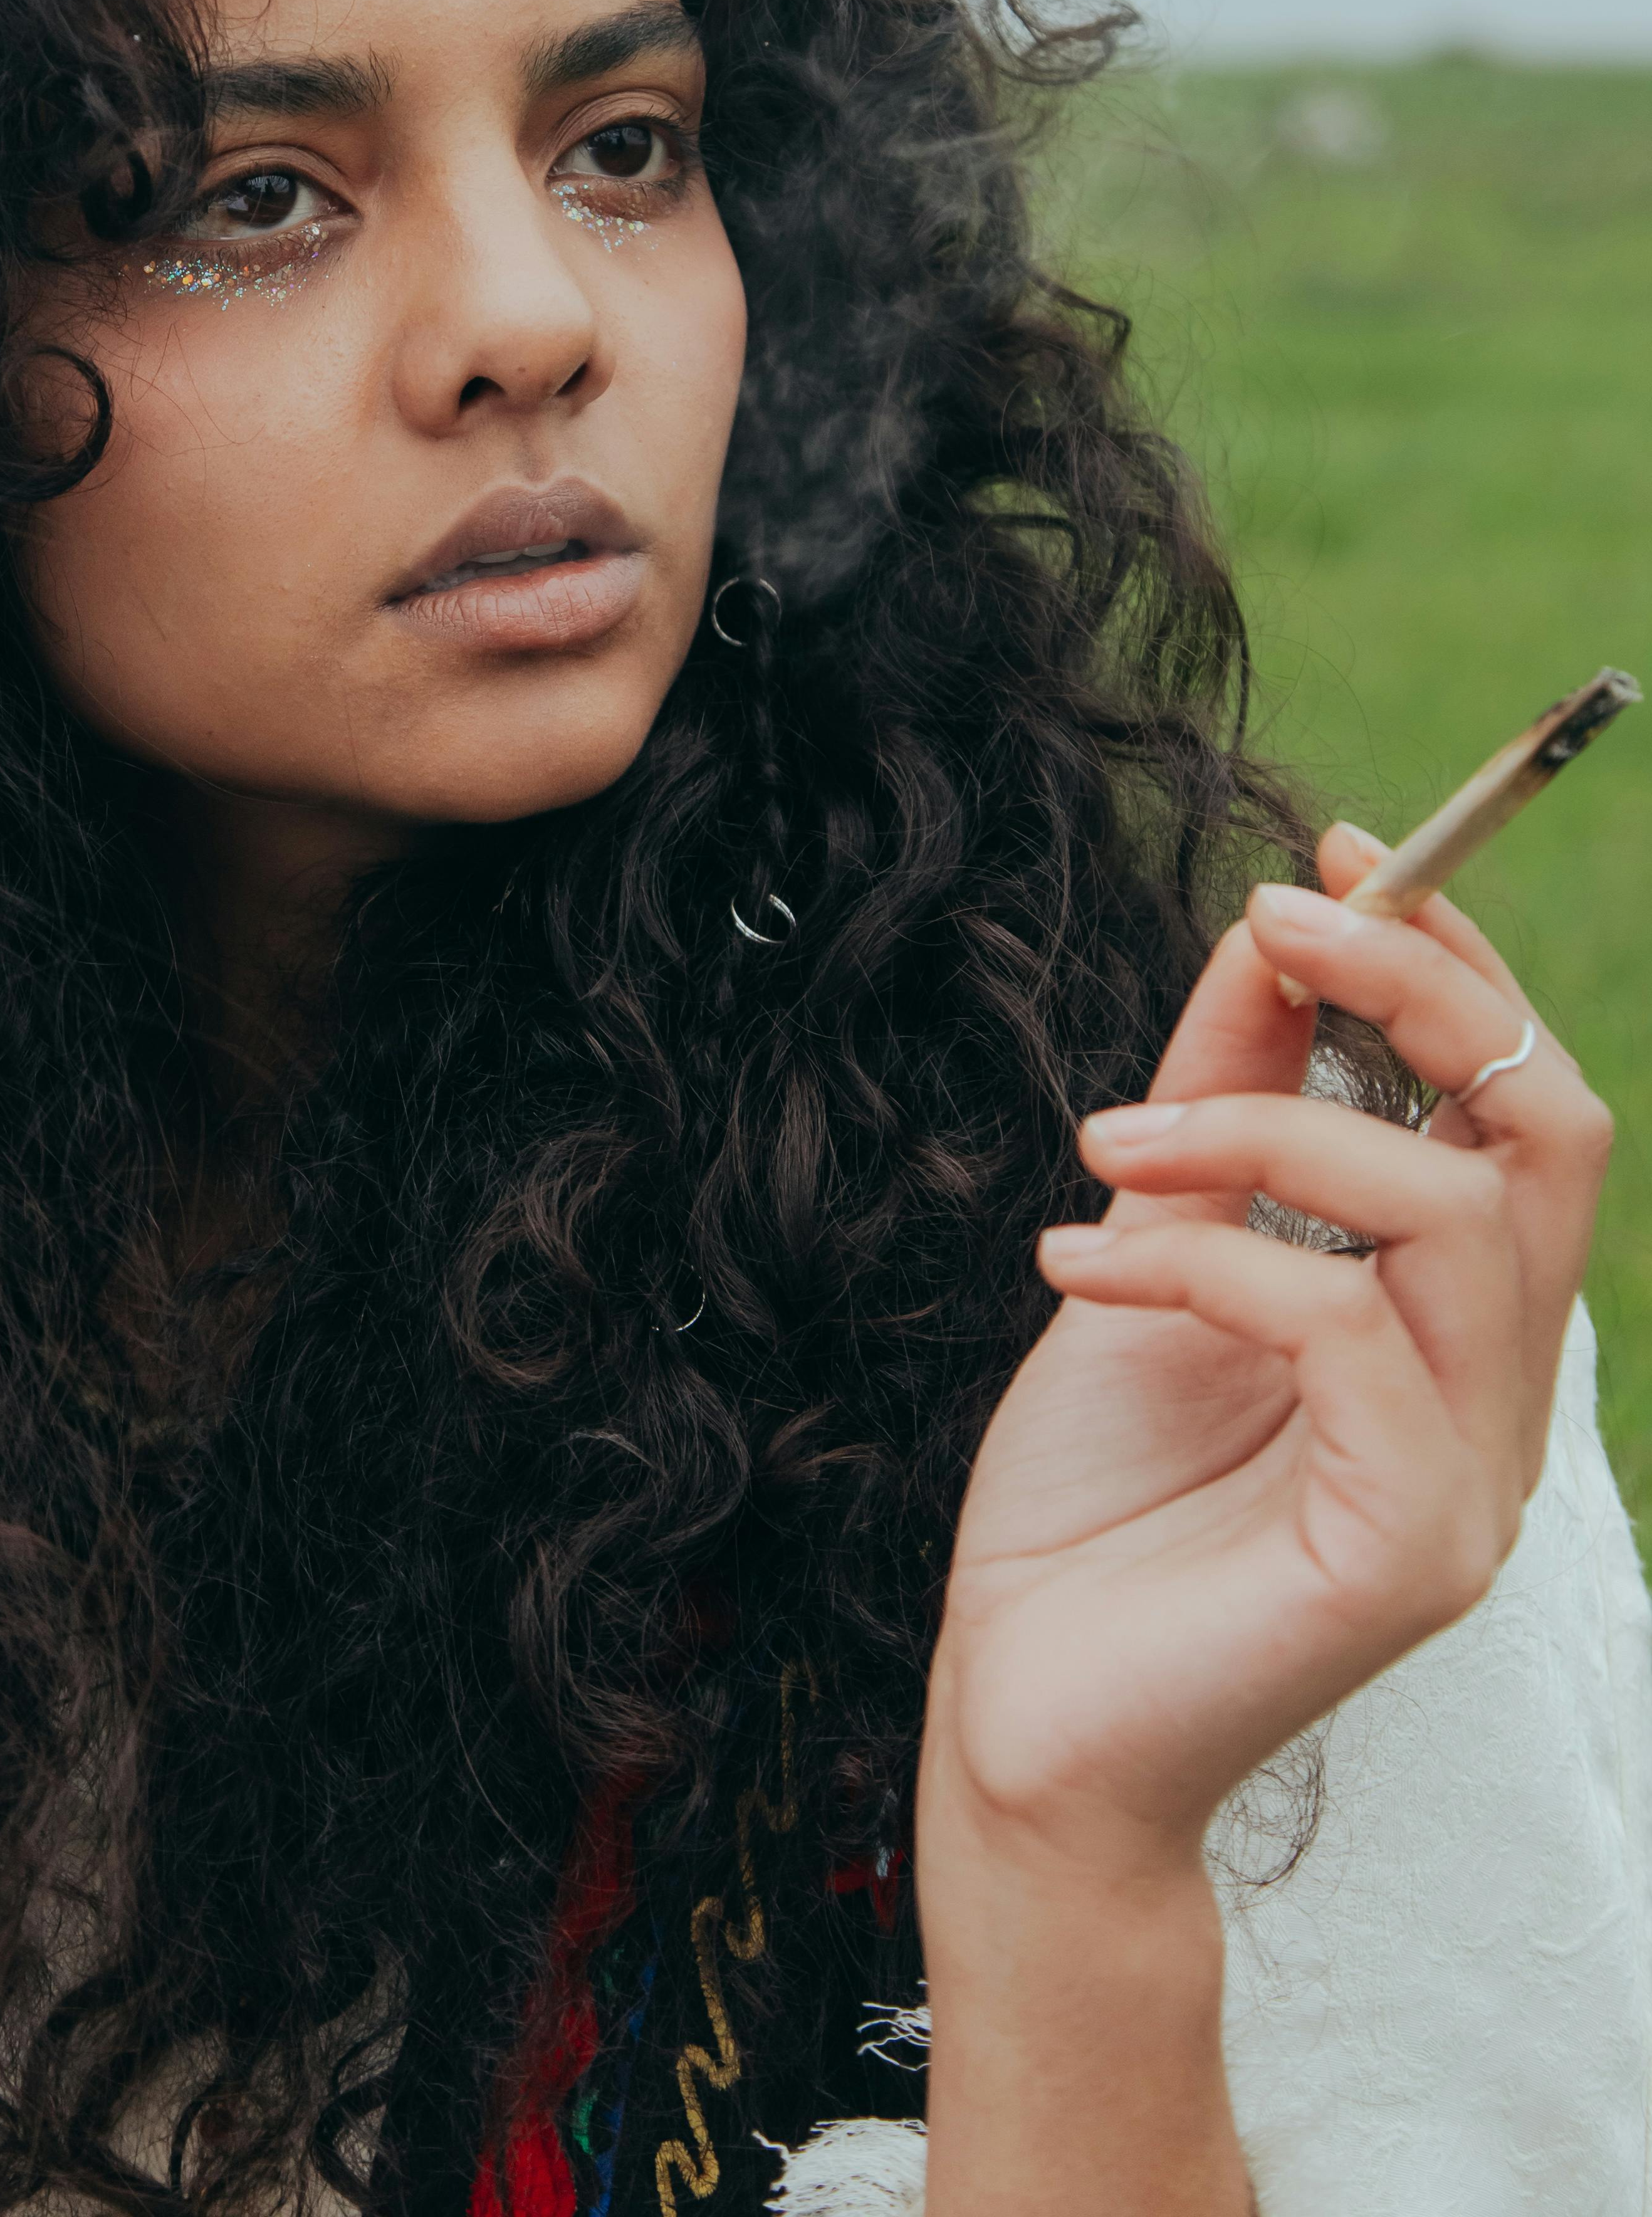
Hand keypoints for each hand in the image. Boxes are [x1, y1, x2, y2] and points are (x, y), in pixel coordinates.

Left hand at [923, 824, 1612, 1873]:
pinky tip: (1075, 1262)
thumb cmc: (1091, 1498)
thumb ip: (1230, 1102)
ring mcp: (1471, 1478)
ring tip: (1107, 1143)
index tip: (1329, 853)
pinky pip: (1338, 1323)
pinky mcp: (1410, 1547)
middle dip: (1419, 982)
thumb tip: (1273, 936)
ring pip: (1448, 1208)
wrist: (1023, 1716)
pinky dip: (1194, 1253)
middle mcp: (1495, 1396)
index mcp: (1454, 1324)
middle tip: (1272, 914)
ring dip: (1258, 1123)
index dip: (1448, 960)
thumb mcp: (1154, 1246)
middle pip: (1546, 1127)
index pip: (1521, 1103)